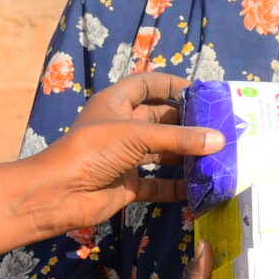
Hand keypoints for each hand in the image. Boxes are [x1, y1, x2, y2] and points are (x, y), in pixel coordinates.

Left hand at [0, 73, 223, 257]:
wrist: (58, 193)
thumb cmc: (92, 150)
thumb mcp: (137, 135)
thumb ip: (179, 138)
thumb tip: (219, 140)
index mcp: (117, 103)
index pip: (147, 84)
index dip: (172, 85)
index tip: (201, 92)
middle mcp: (121, 127)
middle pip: (160, 119)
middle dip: (187, 124)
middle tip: (220, 127)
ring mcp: (124, 157)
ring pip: (161, 152)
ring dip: (185, 155)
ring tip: (216, 156)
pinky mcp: (126, 184)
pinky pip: (156, 184)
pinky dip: (175, 187)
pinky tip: (197, 188)